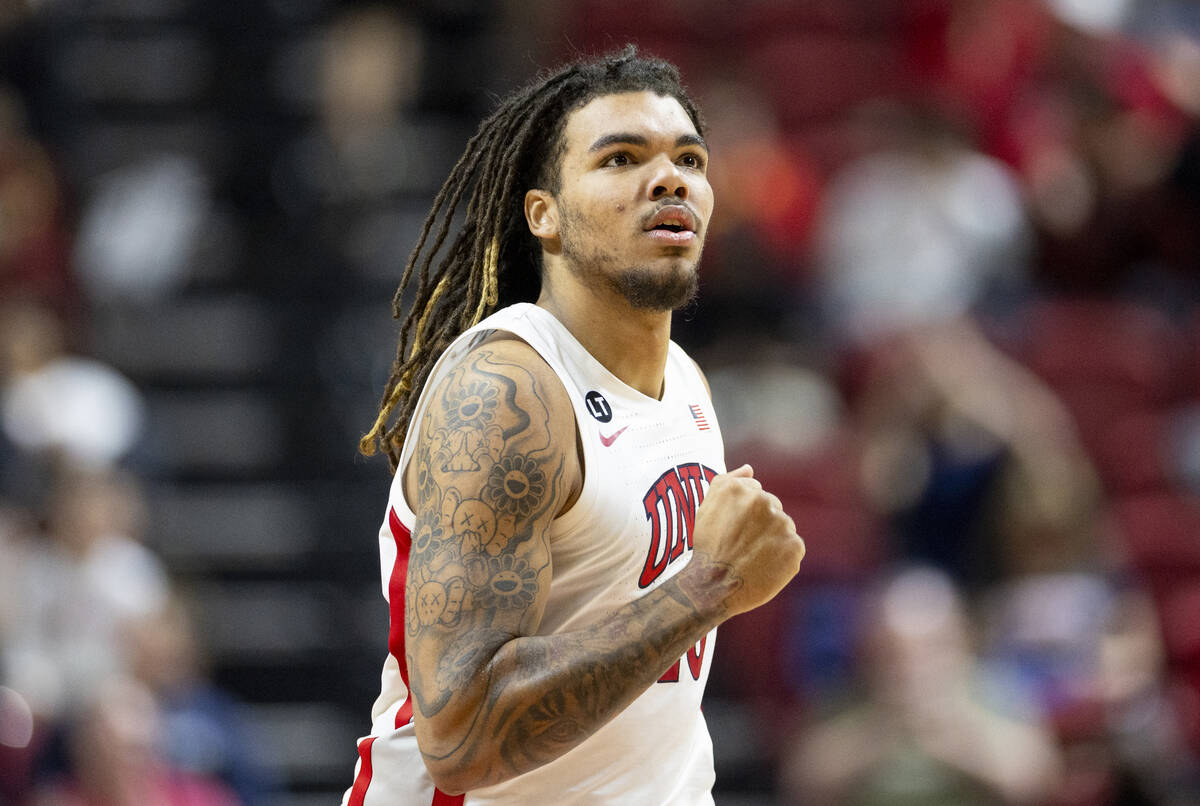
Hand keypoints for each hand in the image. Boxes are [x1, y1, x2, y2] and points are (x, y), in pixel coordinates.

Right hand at [686, 464, 804, 617]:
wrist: (713, 586)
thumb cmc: (708, 546)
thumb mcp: (707, 507)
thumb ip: (728, 481)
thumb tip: (750, 469)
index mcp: (743, 489)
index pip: (756, 494)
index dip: (745, 515)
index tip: (734, 531)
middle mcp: (765, 502)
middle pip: (773, 509)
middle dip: (761, 525)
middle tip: (743, 545)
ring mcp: (783, 524)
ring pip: (783, 528)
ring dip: (773, 540)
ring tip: (753, 557)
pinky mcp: (795, 547)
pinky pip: (793, 548)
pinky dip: (783, 558)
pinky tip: (765, 566)